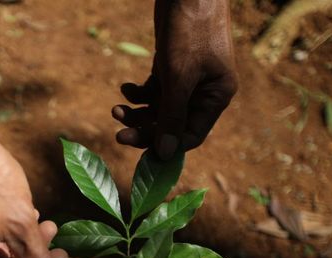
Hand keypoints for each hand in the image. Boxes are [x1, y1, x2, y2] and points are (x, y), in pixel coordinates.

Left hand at [113, 0, 237, 158]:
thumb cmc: (191, 30)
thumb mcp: (179, 76)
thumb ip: (172, 115)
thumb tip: (166, 153)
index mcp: (215, 97)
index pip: (189, 136)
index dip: (163, 145)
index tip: (135, 145)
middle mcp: (203, 93)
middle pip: (171, 125)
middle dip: (144, 129)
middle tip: (118, 134)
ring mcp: (187, 80)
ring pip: (158, 110)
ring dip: (136, 113)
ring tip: (116, 109)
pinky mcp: (172, 67)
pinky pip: (153, 92)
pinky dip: (138, 94)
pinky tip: (125, 88)